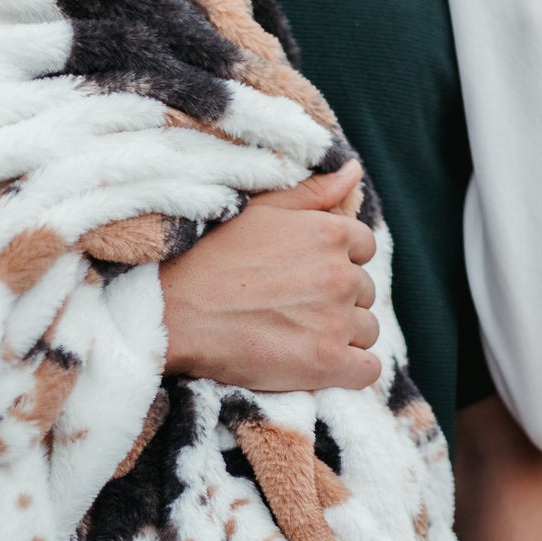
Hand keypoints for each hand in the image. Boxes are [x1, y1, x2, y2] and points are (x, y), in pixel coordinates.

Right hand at [160, 161, 380, 392]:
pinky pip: (368, 370)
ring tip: (300, 335)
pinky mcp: (327, 362)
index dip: (339, 261)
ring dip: (344, 335)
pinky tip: (322, 364)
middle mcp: (341, 274)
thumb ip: (313, 191)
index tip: (307, 275)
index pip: (364, 247)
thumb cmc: (211, 256)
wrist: (173, 312)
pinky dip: (352, 370)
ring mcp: (336, 320)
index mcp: (330, 233)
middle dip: (339, 299)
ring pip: (367, 330)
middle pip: (365, 291)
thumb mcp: (261, 209)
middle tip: (296, 307)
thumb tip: (354, 171)